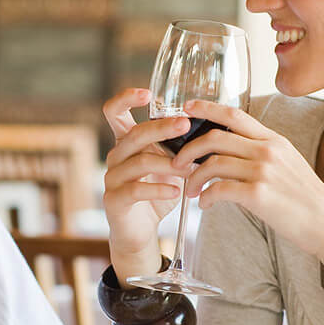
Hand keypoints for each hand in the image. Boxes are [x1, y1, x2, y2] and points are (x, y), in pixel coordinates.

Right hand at [100, 88, 193, 257]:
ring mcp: (112, 177)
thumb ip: (179, 148)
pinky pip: (135, 189)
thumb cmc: (155, 193)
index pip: (114, 111)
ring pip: (139, 161)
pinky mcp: (114, 199)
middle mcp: (116, 155)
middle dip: (161, 127)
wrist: (140, 231)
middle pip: (135, 134)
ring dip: (168, 163)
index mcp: (126, 142)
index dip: (126, 99)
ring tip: (192, 169)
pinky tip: (178, 191)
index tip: (148, 93)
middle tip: (185, 124)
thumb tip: (211, 129)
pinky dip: (159, 189)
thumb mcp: (169, 166)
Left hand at [171, 99, 323, 258]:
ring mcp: (263, 172)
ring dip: (193, 177)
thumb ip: (263, 154)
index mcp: (274, 140)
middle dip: (188, 148)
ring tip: (189, 190)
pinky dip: (206, 197)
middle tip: (176, 162)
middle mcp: (268, 151)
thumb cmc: (307, 200)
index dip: (206, 108)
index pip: (234, 114)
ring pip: (212, 163)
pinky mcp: (259, 195)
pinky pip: (219, 189)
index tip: (186, 108)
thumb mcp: (289, 165)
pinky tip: (205, 204)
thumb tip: (233, 155)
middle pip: (215, 137)